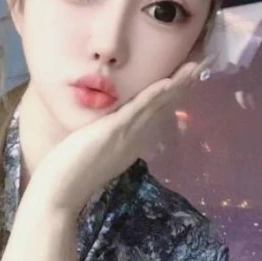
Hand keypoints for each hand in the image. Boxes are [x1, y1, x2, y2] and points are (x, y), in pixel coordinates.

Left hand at [26, 59, 210, 215]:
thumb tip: (111, 125)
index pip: (157, 114)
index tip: (187, 79)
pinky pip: (138, 109)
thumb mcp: (96, 151)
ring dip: (176, 86)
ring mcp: (127, 135)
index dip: (173, 96)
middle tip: (202, 66)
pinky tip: (168, 82)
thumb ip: (108, 138)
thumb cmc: (69, 173)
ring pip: (156, 105)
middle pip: (163, 108)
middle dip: (182, 86)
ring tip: (195, 68)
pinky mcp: (114, 131)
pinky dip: (154, 94)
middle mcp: (136, 139)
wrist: (59, 194)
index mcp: (132, 143)